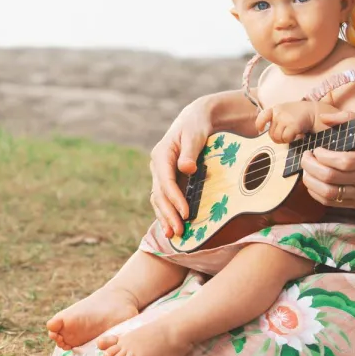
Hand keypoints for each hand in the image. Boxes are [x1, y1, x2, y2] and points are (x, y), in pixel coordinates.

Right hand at [148, 100, 213, 237]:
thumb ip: (190, 151)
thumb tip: (186, 169)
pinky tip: (171, 228)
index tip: (185, 213)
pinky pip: (164, 199)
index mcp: (161, 155)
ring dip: (165, 217)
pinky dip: (167, 213)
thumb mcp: (194, 135)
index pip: (165, 181)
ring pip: (159, 199)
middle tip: (179, 231)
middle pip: (160, 194)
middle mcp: (157, 166)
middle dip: (168, 214)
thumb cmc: (196, 126)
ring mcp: (161, 174)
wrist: (195, 120)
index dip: (174, 198)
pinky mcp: (167, 180)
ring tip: (173, 235)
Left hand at [256, 100, 318, 143]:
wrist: (316, 112)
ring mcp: (284, 118)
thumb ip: (276, 120)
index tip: (261, 129)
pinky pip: (286, 138)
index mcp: (275, 109)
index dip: (260, 125)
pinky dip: (292, 140)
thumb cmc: (301, 115)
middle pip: (271, 134)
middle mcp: (278, 112)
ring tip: (293, 135)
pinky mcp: (293, 124)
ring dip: (285, 140)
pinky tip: (298, 135)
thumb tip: (268, 133)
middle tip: (288, 135)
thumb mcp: (285, 113)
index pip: (262, 116)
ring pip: (278, 137)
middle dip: (279, 138)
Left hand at [300, 111, 354, 208]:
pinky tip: (314, 184)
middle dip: (311, 167)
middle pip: (332, 178)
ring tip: (307, 170)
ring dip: (311, 182)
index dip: (324, 156)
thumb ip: (349, 119)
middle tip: (306, 157)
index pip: (344, 162)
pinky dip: (318, 194)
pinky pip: (334, 204)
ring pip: (330, 194)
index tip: (317, 149)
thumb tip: (324, 118)